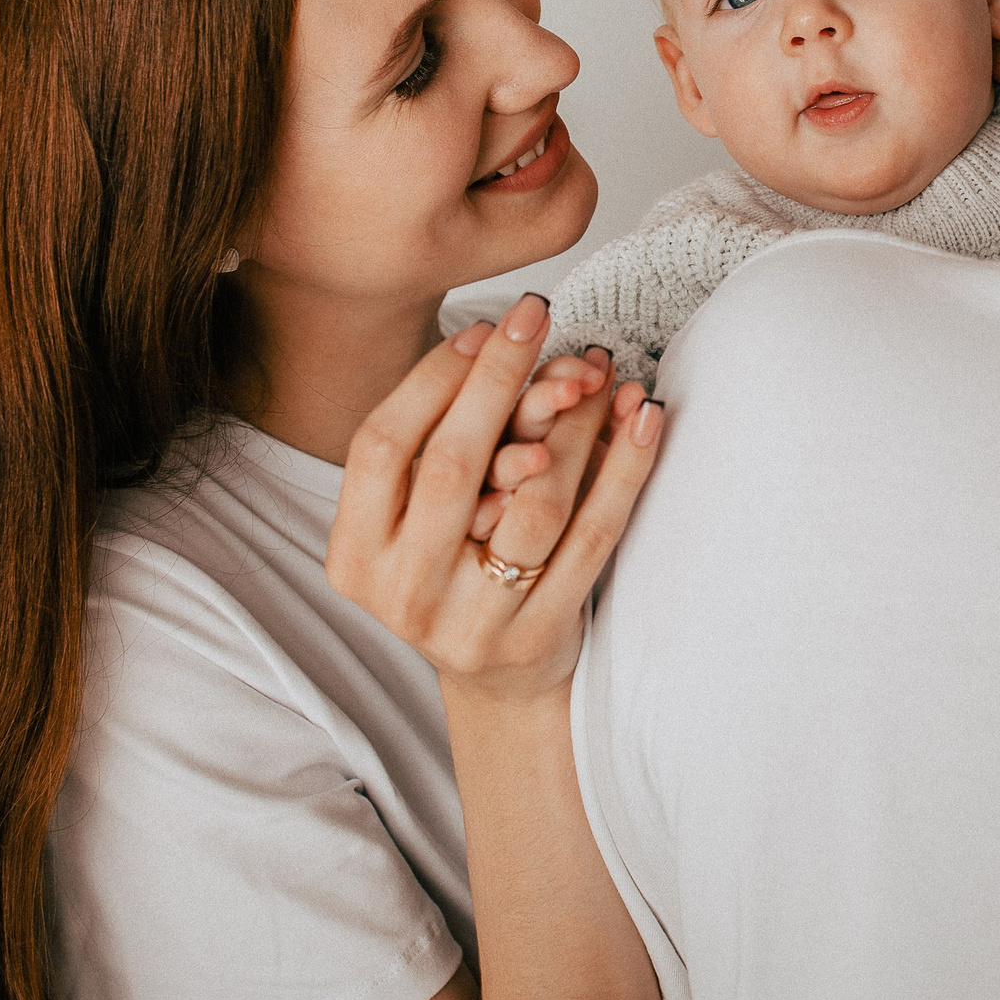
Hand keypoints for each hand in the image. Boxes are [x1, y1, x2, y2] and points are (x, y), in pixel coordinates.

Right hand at [326, 293, 663, 702]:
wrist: (498, 686)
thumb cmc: (452, 574)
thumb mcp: (412, 524)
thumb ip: (430, 449)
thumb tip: (489, 340)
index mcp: (356, 557)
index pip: (378, 446)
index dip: (429, 379)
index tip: (481, 328)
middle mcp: (404, 593)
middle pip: (450, 465)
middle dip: (497, 378)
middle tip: (535, 313)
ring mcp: (473, 621)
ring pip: (533, 498)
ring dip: (572, 418)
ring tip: (599, 367)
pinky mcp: (542, 631)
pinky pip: (593, 534)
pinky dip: (623, 467)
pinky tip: (643, 417)